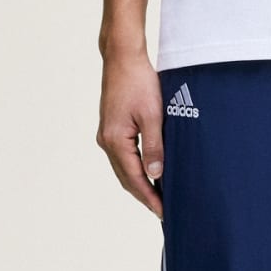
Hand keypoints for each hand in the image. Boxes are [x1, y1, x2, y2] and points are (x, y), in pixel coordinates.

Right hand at [96, 49, 165, 217]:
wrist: (122, 59)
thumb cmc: (139, 82)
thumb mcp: (153, 115)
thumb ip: (155, 146)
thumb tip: (155, 174)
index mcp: (115, 140)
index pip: (134, 178)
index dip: (150, 197)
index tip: (163, 212)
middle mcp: (106, 141)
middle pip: (126, 178)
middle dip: (144, 196)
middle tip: (163, 211)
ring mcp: (106, 135)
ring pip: (123, 169)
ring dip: (139, 184)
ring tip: (158, 198)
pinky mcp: (111, 129)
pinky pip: (123, 157)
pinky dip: (135, 169)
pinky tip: (148, 173)